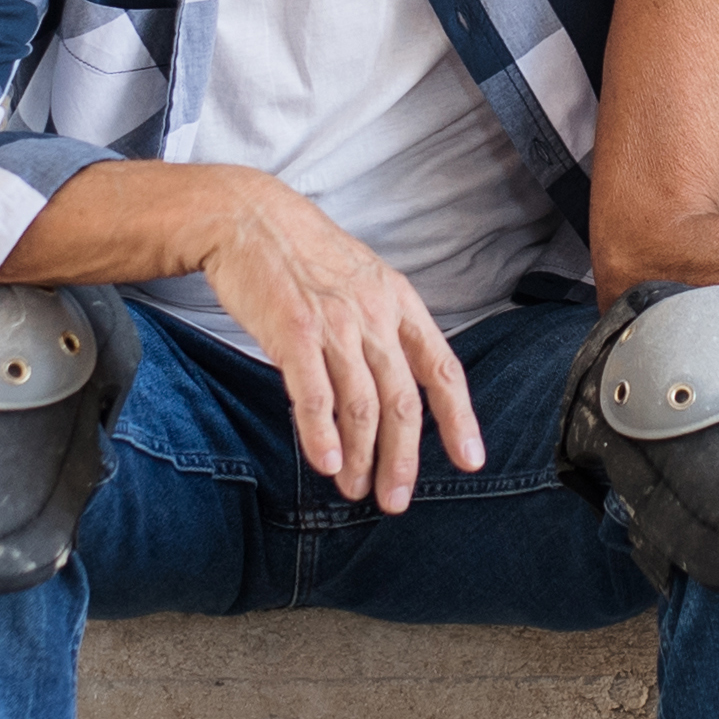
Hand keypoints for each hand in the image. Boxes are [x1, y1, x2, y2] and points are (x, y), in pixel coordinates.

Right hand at [187, 169, 482, 509]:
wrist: (248, 217)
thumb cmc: (304, 255)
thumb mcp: (363, 280)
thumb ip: (384, 327)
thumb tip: (397, 383)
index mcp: (399, 302)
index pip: (442, 369)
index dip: (460, 419)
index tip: (470, 461)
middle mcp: (374, 315)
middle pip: (402, 401)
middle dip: (403, 459)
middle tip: (396, 500)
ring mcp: (335, 324)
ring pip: (361, 406)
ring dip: (361, 457)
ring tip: (355, 489)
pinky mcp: (293, 331)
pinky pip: (314, 394)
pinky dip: (321, 435)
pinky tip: (325, 463)